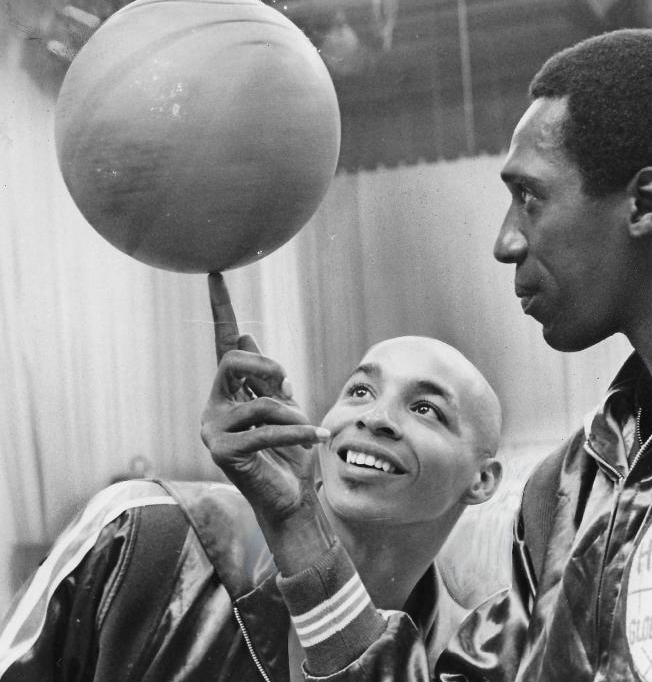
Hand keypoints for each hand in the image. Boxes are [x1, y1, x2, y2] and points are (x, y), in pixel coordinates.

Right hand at [201, 273, 327, 527]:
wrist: (291, 499)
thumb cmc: (290, 455)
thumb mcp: (287, 409)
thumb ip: (268, 379)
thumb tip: (247, 335)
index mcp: (229, 393)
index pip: (223, 343)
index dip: (220, 309)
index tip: (216, 273)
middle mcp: (214, 407)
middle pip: (233, 359)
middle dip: (268, 367)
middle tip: (290, 388)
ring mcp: (213, 430)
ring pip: (259, 401)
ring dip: (292, 415)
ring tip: (306, 430)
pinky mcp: (222, 452)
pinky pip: (266, 430)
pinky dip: (298, 434)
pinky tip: (318, 438)